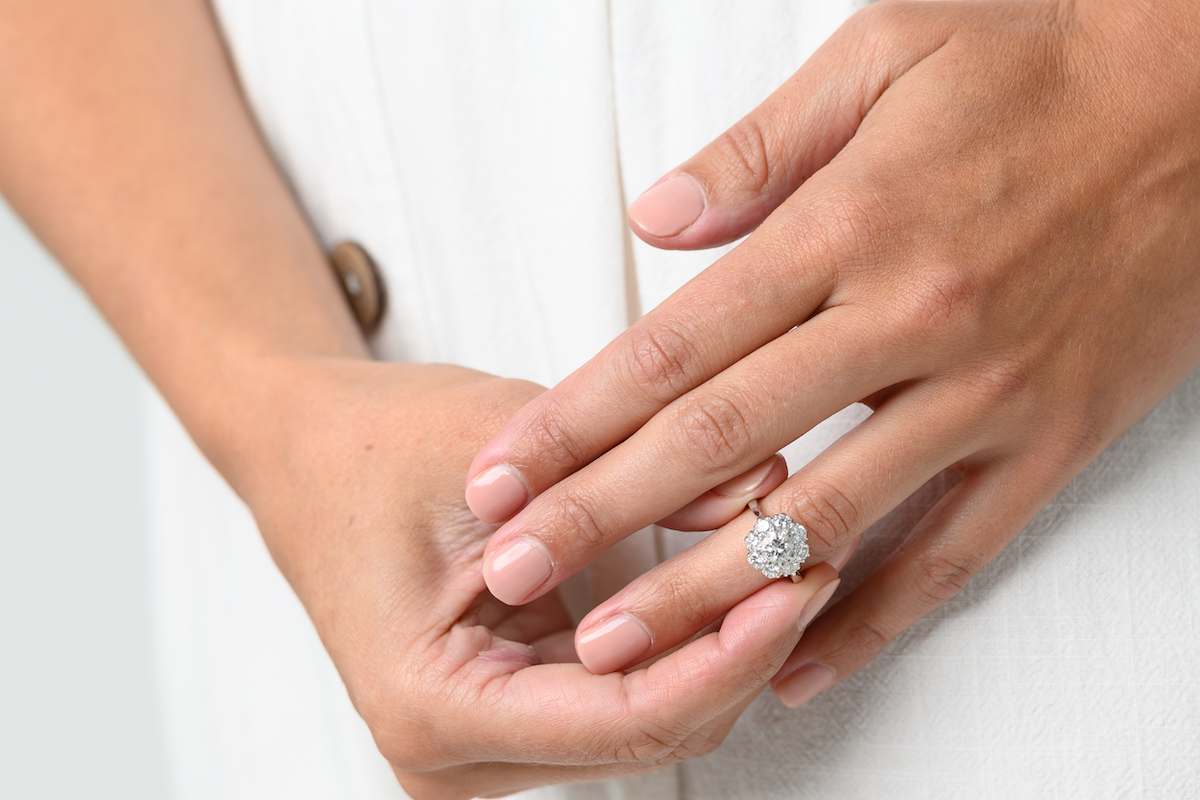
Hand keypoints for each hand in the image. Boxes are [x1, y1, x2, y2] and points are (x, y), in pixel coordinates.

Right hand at [234, 359, 838, 798]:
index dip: (727, 656)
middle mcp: (451, 756)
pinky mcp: (509, 713)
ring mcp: (481, 746)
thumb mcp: (499, 443)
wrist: (309, 452)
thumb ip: (629, 474)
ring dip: (720, 648)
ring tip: (785, 560)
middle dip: (739, 649)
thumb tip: (764, 490)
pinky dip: (683, 645)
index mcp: (430, 708)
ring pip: (647, 724)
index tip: (798, 585)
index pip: (624, 720)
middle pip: (647, 734)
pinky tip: (731, 583)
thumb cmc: (372, 448)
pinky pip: (624, 699)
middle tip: (811, 556)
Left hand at [465, 0, 1199, 705]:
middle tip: (514, 572)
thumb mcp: (884, 51)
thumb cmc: (1042, 56)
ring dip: (707, 593)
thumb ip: (757, 148)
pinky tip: (793, 665)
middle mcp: (908, 320)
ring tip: (616, 647)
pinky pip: (949, 555)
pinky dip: (868, 619)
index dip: (578, 417)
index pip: (678, 344)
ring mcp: (984, 394)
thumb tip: (653, 221)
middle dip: (604, 516)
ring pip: (822, 517)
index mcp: (850, 226)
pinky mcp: (1051, 441)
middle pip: (722, 442)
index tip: (505, 471)